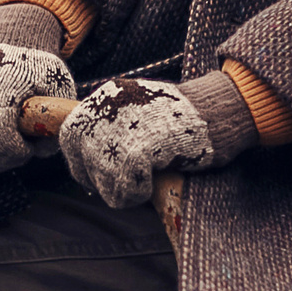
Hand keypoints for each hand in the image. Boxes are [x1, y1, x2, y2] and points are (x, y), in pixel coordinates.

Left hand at [57, 77, 234, 209]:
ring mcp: (126, 122)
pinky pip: (125, 183)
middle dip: (100, 181)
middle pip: (82, 157)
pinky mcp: (144, 143)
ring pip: (102, 173)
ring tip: (140, 189)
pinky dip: (134, 194)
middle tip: (124, 190)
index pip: (71, 137)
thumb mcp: (138, 114)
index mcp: (107, 96)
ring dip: (119, 191)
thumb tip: (85, 166)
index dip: (81, 165)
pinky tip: (149, 189)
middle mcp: (110, 105)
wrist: (221, 110)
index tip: (99, 180)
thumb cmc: (184, 122)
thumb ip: (111, 130)